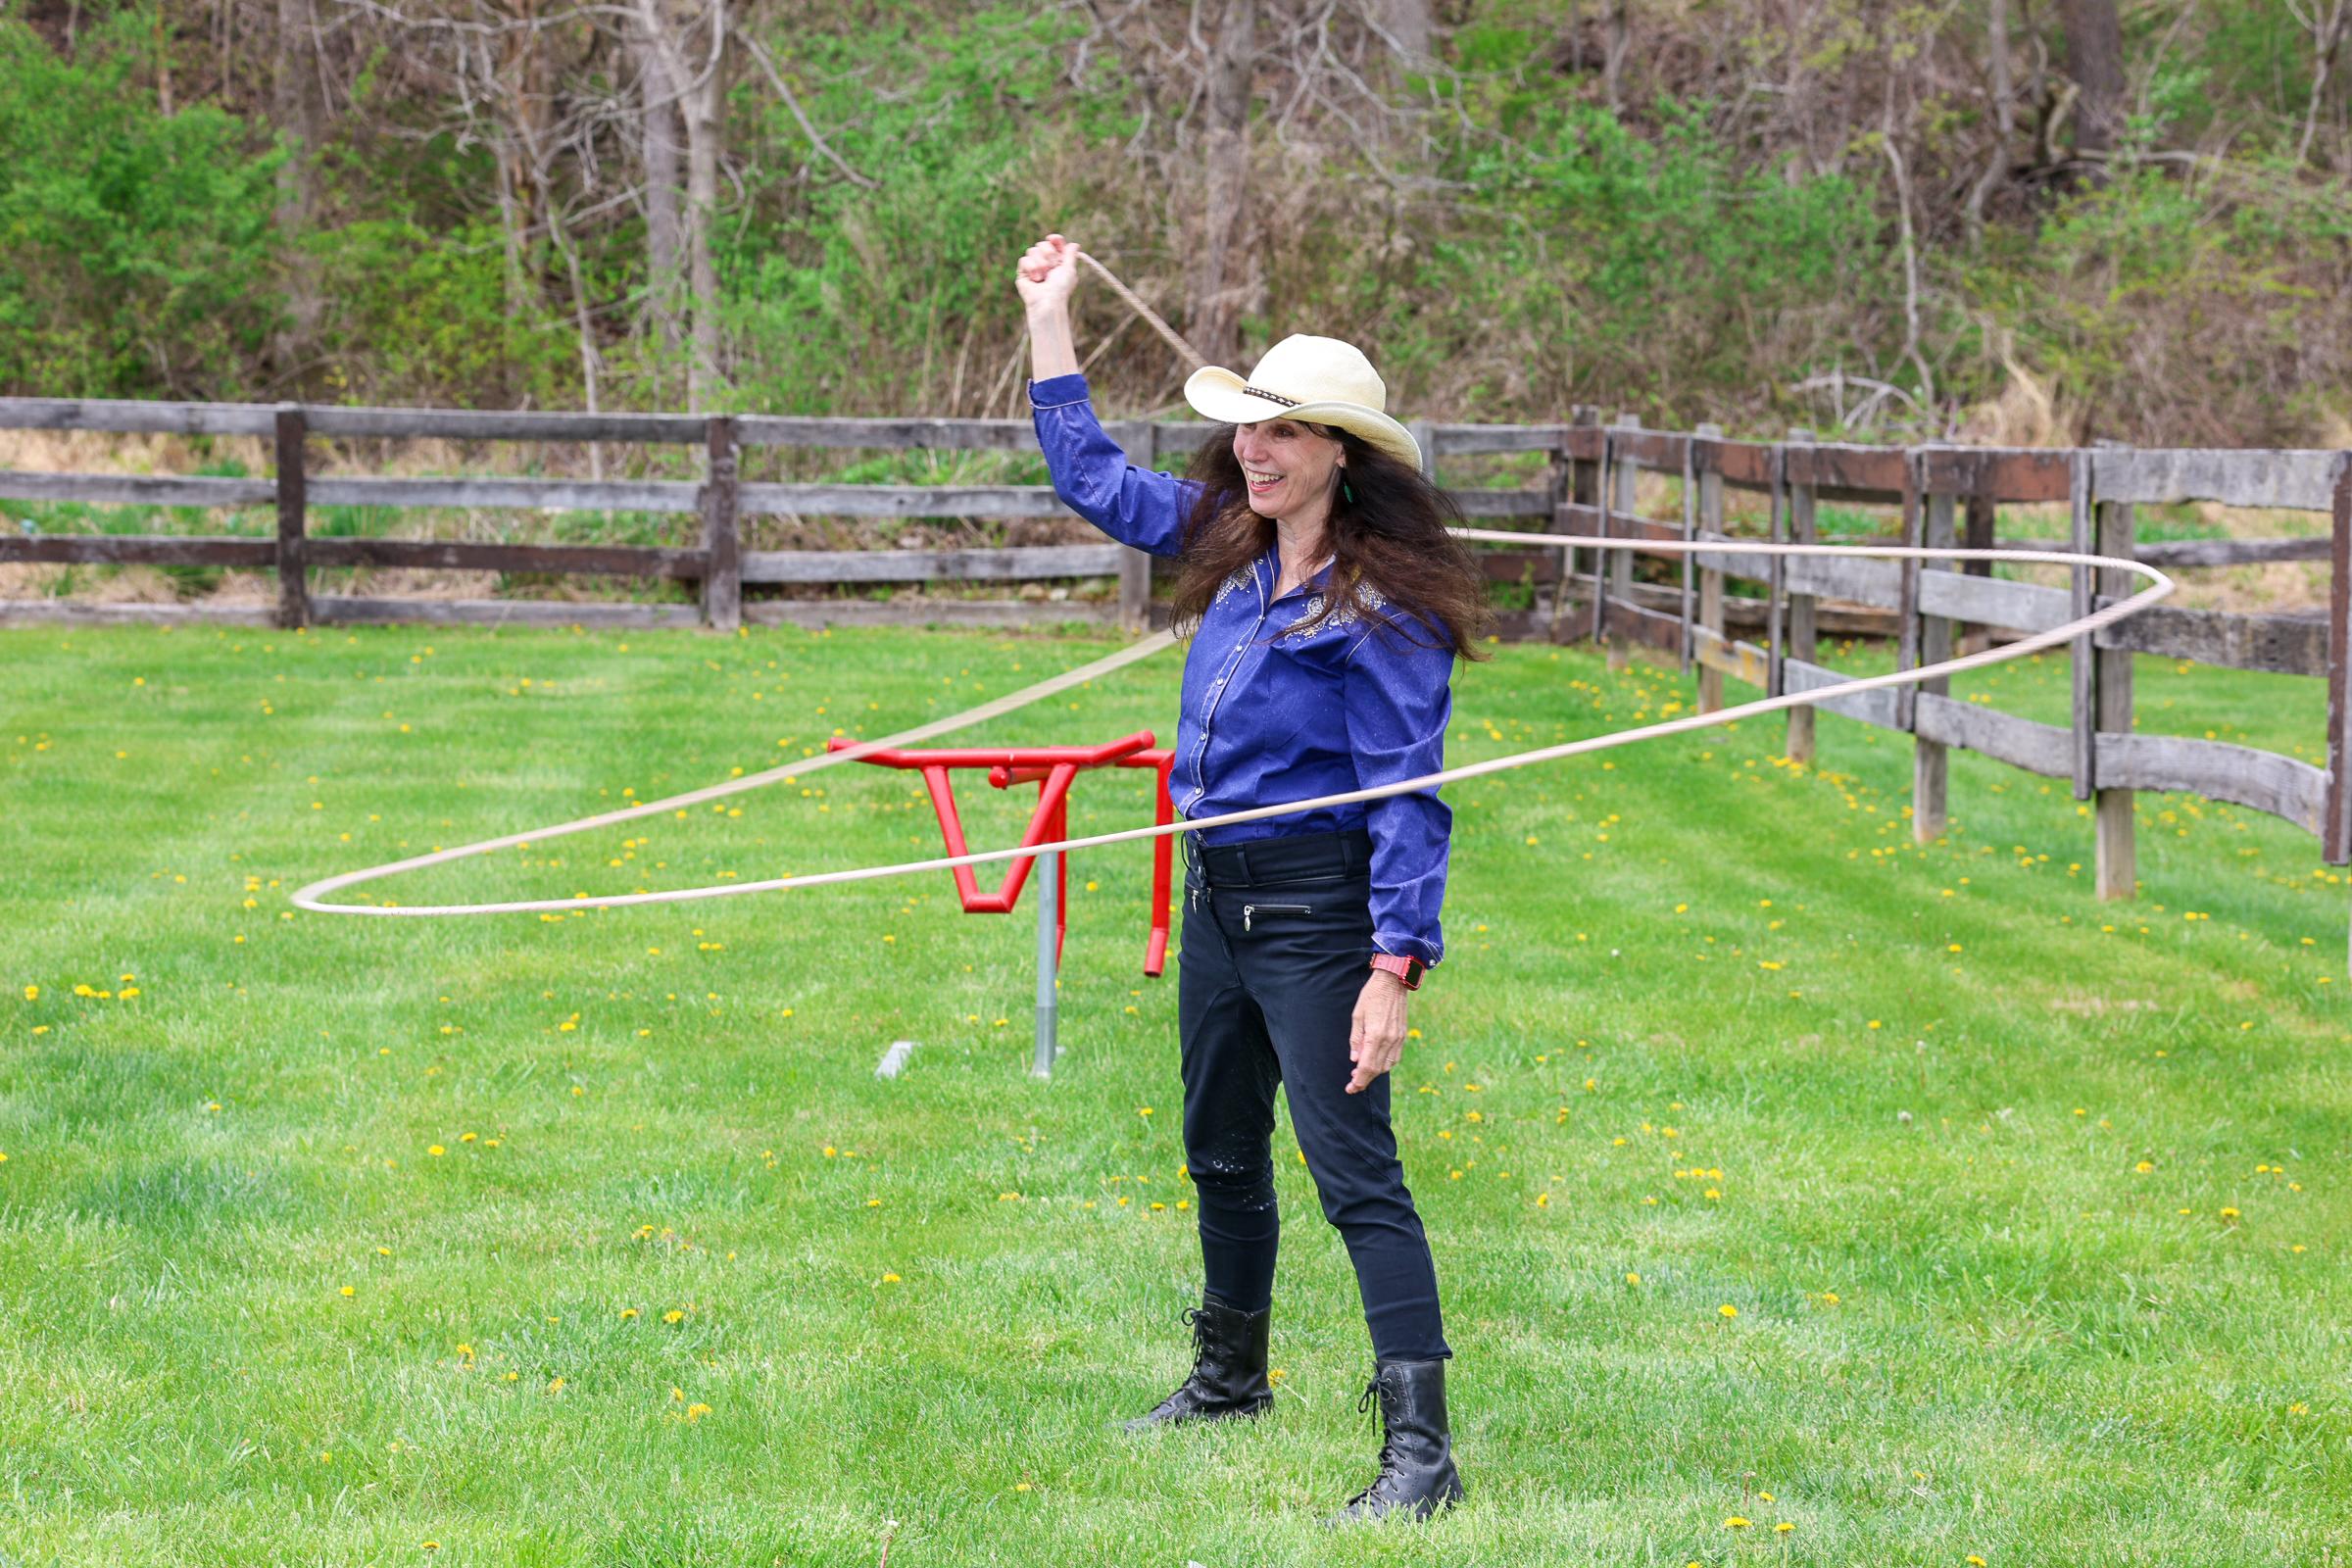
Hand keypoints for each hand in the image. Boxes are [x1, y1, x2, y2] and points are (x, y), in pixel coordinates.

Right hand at [1015, 233, 1082, 313]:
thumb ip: (1071, 255)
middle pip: (1042, 244)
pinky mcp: (1023, 273)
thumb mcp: (1069, 269)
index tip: (1053, 239)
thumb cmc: (1061, 288)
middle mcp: (1046, 264)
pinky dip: (1031, 267)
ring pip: (1032, 250)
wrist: (1048, 301)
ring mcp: (1033, 268)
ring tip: (1043, 276)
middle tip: (1052, 266)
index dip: (1055, 239)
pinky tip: (1036, 279)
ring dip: (1040, 262)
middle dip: (1048, 253)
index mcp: (1058, 262)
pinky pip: (1024, 260)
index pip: (1054, 244)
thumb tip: (1075, 244)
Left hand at [1346, 970, 1409, 1093]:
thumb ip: (1356, 1039)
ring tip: (1362, 1073)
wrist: (1393, 982)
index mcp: (1376, 1035)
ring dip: (1375, 1073)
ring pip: (1387, 1066)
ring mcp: (1398, 1039)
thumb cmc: (1371, 996)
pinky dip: (1385, 1065)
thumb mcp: (1357, 1016)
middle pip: (1377, 1069)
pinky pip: (1395, 1058)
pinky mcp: (1402, 1036)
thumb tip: (1355, 1059)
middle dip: (1364, 1080)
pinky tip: (1376, 1063)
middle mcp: (1389, 1040)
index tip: (1350, 1088)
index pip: (1366, 1066)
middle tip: (1353, 1084)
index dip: (1358, 1081)